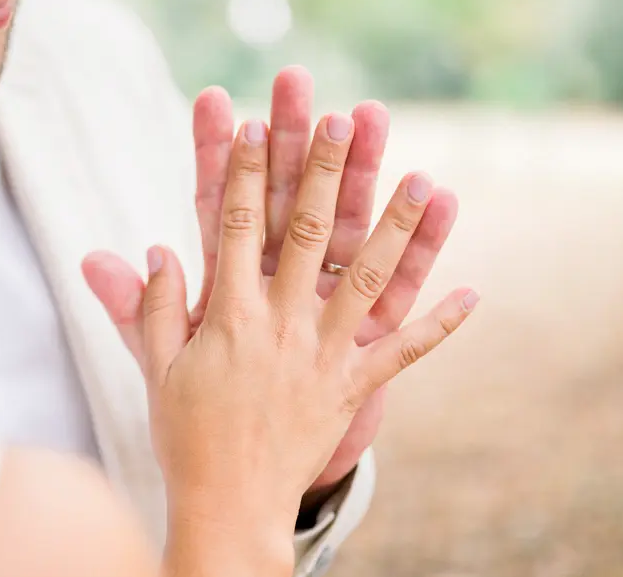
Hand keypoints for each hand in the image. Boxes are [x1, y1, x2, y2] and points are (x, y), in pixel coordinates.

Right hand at [89, 115, 475, 575]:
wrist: (228, 504)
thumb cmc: (186, 434)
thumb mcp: (155, 368)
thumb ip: (150, 307)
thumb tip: (156, 248)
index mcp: (227, 314)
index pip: (236, 226)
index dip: (245, 172)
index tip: (253, 122)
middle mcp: (280, 323)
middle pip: (305, 233)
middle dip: (323, 172)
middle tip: (341, 119)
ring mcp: (321, 354)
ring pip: (366, 279)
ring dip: (398, 228)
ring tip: (426, 180)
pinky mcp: (350, 387)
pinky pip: (401, 352)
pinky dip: (438, 326)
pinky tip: (472, 294)